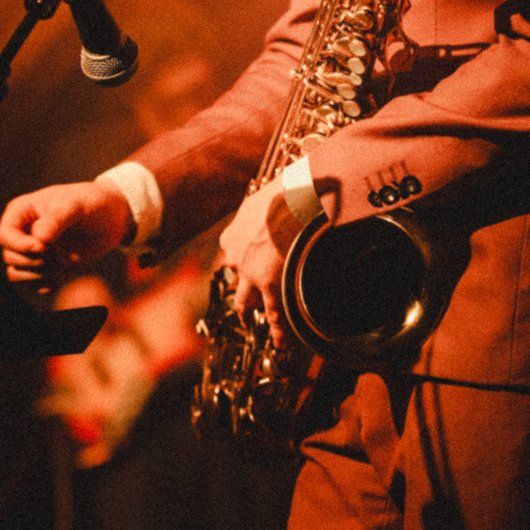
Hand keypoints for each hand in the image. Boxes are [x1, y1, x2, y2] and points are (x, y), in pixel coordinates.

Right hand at [0, 176, 132, 288]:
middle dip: (35, 262)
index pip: (5, 235)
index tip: (43, 248)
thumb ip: (57, 219)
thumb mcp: (76, 205)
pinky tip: (63, 276)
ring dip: (39, 276)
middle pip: (10, 257)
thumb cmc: (92, 202)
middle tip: (61, 256)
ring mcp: (34, 251)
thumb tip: (38, 239)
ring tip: (63, 268)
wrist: (113, 217)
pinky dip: (46, 284)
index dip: (19, 246)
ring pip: (17, 273)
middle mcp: (23, 232)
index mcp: (22, 211)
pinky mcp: (46, 266)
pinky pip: (33, 284)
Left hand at [218, 177, 301, 345]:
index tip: (247, 265)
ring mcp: (251, 274)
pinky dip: (276, 329)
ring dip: (253, 309)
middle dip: (242, 288)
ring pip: (246, 300)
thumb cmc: (286, 189)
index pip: (233, 252)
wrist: (296, 197)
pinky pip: (273, 312)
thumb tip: (283, 200)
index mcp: (234, 234)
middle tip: (250, 296)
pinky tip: (281, 340)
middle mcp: (236, 255)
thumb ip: (268, 206)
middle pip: (235, 278)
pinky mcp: (270, 285)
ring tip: (259, 321)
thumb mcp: (267, 196)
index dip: (242, 260)